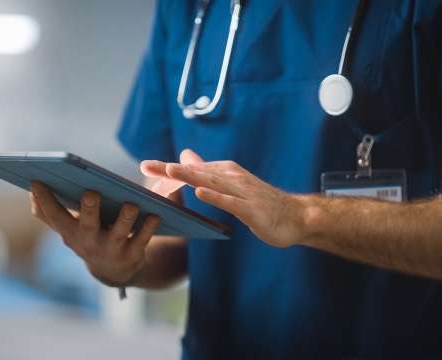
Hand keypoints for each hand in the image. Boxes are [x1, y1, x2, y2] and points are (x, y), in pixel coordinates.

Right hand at [29, 182, 159, 284]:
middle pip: (87, 225)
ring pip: (119, 233)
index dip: (44, 200)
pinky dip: (149, 228)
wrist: (114, 271)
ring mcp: (111, 249)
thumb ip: (48, 212)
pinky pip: (142, 240)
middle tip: (91, 193)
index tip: (37, 181)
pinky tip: (155, 215)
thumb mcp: (67, 228)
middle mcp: (89, 242)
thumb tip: (32, 189)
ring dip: (125, 218)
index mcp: (70, 232)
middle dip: (88, 210)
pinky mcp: (133, 254)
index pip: (53, 216)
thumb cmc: (89, 237)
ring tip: (131, 204)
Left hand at [147, 152, 304, 247]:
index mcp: (226, 173)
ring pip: (212, 183)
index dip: (168, 169)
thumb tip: (186, 156)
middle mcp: (232, 178)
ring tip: (169, 171)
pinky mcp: (251, 209)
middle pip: (197, 173)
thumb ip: (208, 172)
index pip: (192, 170)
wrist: (296, 217)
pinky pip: (231, 202)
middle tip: (146, 165)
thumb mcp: (231, 185)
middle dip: (171, 170)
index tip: (145, 166)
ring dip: (190, 176)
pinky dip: (215, 196)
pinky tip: (200, 193)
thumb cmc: (262, 203)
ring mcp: (242, 192)